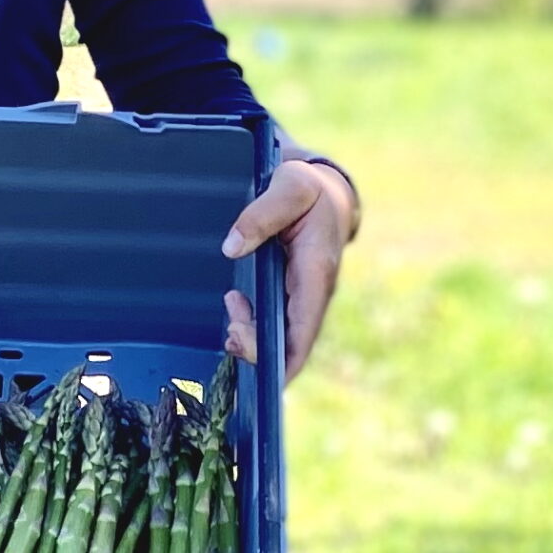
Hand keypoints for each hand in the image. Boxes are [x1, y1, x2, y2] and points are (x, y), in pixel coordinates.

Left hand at [219, 160, 352, 381]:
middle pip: (290, 345)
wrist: (323, 185)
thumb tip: (232, 248)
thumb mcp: (289, 185)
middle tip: (229, 330)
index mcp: (316, 274)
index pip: (303, 335)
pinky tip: (236, 306)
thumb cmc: (307, 186)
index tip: (254, 367)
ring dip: (252, 335)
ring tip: (231, 307)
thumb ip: (262, 213)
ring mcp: (303, 296)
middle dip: (257, 349)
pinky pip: (275, 322)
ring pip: (281, 336)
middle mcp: (313, 293)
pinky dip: (253, 323)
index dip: (282, 363)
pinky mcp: (292, 292)